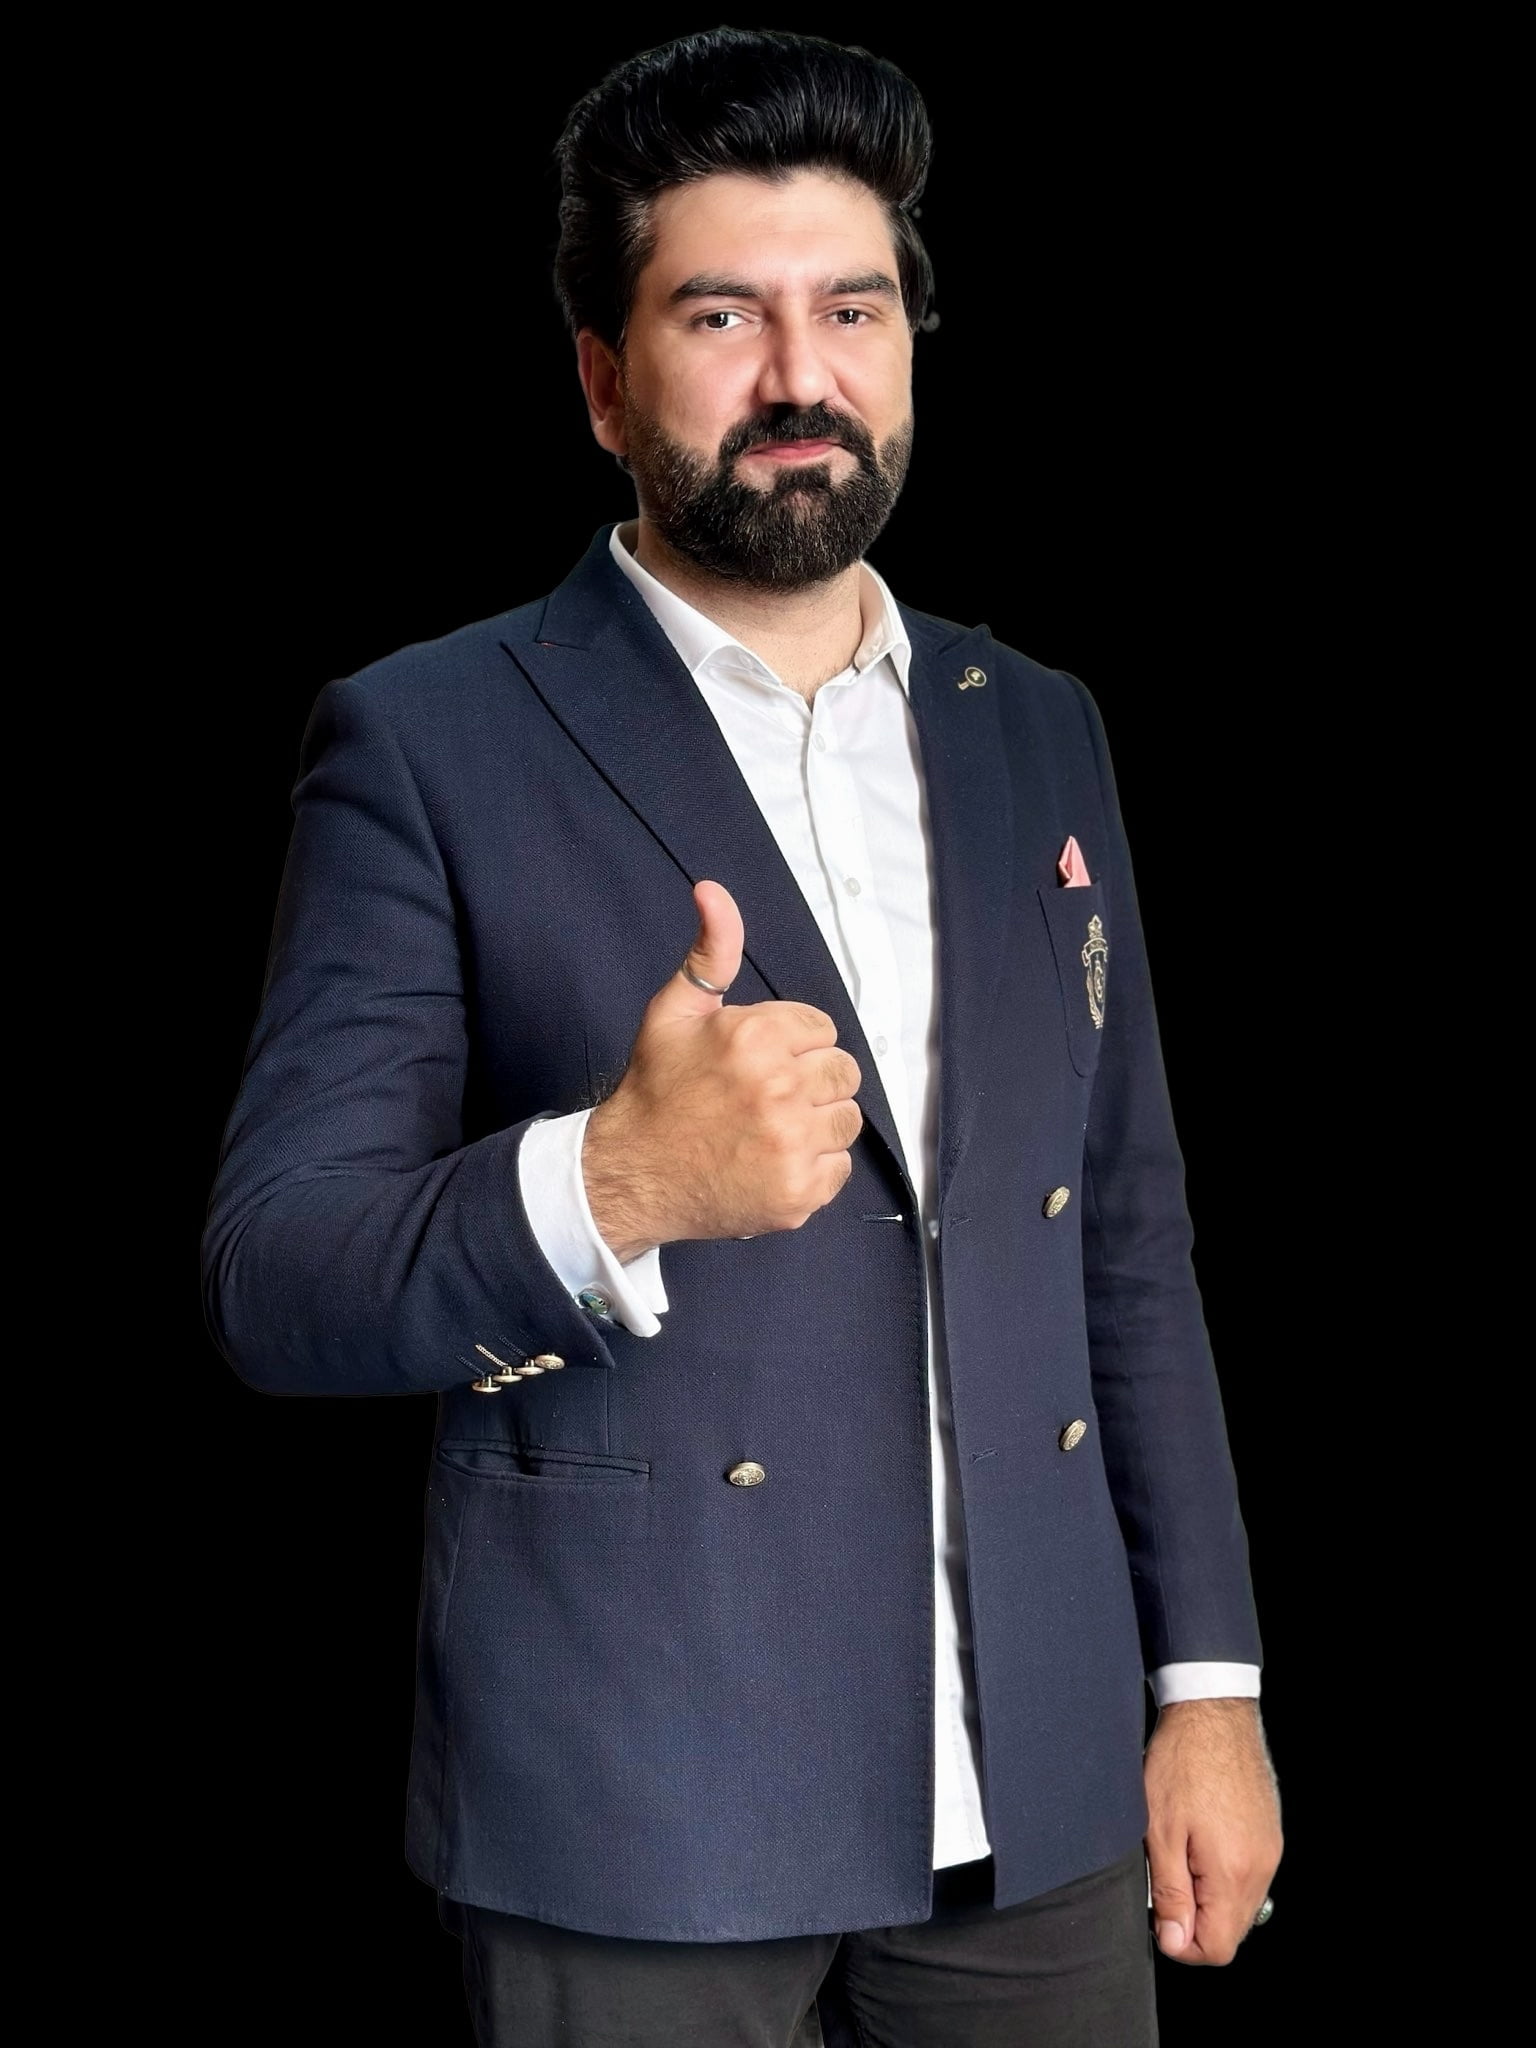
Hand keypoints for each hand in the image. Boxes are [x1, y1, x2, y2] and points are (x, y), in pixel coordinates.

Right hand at [582, 881, 862, 1258]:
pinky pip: (840, 1167)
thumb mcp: (675, 1010)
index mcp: (755, 1038)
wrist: (630, 1174)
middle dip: (810, 1081)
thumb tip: (713, 890)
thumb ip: (710, 950)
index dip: (792, 1045)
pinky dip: (812, 1168)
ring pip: (847, 1119)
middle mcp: (779, 1090)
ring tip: (770, 1129)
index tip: (758, 1063)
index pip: (823, 1031)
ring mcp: (791, 1146)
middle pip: (843, 1072)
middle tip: (765, 1098)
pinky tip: (771, 1162)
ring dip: (817, 1124)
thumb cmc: (656, 1090)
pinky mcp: (798, 1193)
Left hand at [1143, 1698, 1282, 1964]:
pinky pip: (1251, 1875)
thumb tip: (1176, 1941)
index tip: (1161, 1918)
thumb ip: (1171, 1892)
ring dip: (1210, 1898)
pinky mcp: (1270, 1833)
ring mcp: (1270, 1850)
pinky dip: (1225, 1875)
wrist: (1213, 1710)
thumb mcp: (1159, 1830)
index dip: (1183, 1945)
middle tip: (1165, 1884)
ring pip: (1243, 1905)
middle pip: (1233, 1930)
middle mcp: (1261, 1867)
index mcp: (1234, 1872)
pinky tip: (1200, 1844)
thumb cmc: (1181, 1762)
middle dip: (1197, 1922)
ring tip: (1180, 1858)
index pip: (1218, 1948)